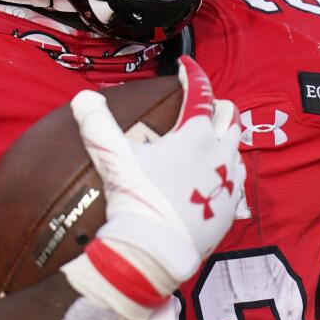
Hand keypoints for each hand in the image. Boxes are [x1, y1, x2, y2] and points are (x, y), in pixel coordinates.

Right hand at [62, 56, 244, 319]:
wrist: (155, 251)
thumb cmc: (136, 199)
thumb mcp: (112, 158)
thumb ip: (96, 123)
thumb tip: (83, 98)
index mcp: (196, 134)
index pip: (201, 93)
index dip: (193, 76)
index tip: (185, 68)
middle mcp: (221, 153)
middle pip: (230, 117)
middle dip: (216, 108)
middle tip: (199, 108)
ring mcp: (229, 182)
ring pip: (236, 149)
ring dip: (223, 142)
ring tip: (205, 145)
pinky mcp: (232, 208)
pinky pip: (236, 182)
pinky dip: (225, 174)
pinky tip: (212, 180)